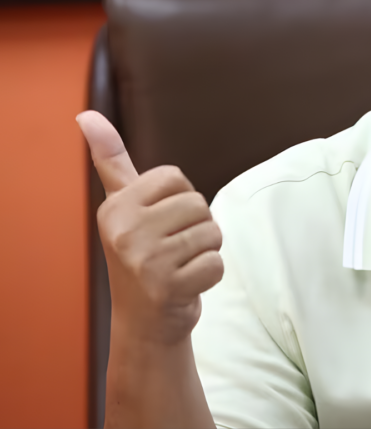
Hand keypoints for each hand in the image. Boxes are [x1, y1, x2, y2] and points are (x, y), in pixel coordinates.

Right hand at [78, 110, 222, 345]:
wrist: (144, 322)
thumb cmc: (141, 256)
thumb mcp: (123, 206)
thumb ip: (111, 161)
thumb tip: (87, 115)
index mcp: (115, 207)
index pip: (177, 177)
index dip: (180, 199)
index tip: (160, 223)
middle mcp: (124, 231)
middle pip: (199, 204)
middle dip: (197, 227)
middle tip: (173, 250)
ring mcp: (145, 261)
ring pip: (212, 232)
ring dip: (205, 251)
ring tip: (179, 266)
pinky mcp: (168, 287)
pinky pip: (217, 263)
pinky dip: (210, 275)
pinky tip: (186, 285)